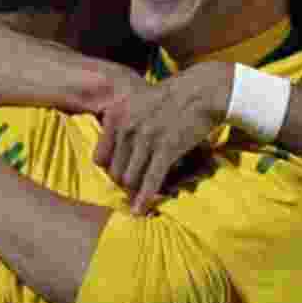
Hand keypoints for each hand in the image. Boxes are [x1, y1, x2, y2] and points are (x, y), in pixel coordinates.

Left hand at [95, 61, 233, 213]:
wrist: (201, 90)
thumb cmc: (170, 97)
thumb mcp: (136, 102)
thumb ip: (120, 123)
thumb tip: (107, 154)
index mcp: (116, 116)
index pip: (100, 159)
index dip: (110, 170)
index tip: (121, 174)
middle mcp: (127, 127)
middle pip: (115, 172)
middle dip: (124, 183)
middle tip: (135, 187)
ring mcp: (146, 139)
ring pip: (130, 180)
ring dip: (136, 191)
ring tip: (141, 197)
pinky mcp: (166, 149)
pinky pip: (150, 181)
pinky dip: (145, 199)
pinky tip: (140, 211)